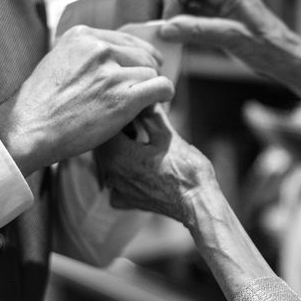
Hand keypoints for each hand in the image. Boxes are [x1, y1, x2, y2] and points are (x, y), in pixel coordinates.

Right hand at [0, 25, 174, 174]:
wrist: (27, 131)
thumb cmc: (40, 104)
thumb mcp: (58, 60)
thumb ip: (86, 54)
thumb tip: (115, 54)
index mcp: (82, 35)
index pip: (125, 39)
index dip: (136, 56)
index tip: (139, 68)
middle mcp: (98, 48)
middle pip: (143, 54)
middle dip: (145, 72)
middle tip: (140, 91)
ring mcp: (111, 72)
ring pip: (152, 72)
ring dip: (149, 88)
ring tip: (138, 104)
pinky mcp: (123, 97)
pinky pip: (162, 87)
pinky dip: (163, 95)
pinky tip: (155, 104)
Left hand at [95, 106, 218, 223]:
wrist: (197, 202)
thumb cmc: (186, 169)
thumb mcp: (168, 135)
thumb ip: (150, 115)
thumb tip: (143, 98)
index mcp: (118, 153)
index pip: (106, 126)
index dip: (118, 114)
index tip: (131, 109)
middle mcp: (111, 172)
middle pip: (103, 144)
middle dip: (117, 131)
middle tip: (136, 122)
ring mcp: (117, 189)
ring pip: (109, 161)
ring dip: (120, 149)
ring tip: (140, 141)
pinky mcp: (126, 200)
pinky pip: (116, 181)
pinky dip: (124, 172)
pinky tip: (140, 166)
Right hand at [159, 0, 297, 75]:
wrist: (286, 59)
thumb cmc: (269, 48)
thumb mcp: (233, 40)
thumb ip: (199, 31)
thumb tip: (166, 28)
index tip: (167, 21)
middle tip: (165, 22)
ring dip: (172, 7)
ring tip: (169, 29)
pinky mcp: (216, 13)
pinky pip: (190, 7)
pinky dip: (179, 18)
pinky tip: (177, 34)